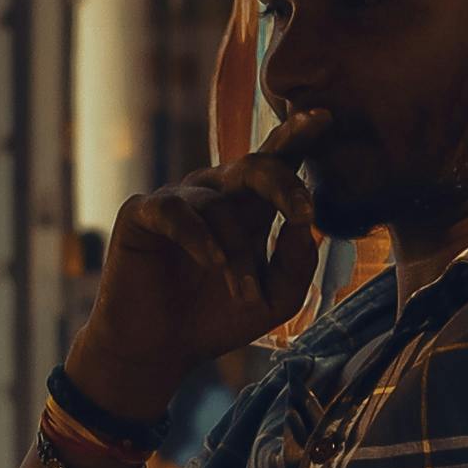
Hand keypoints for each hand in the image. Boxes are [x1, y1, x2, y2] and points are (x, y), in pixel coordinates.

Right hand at [68, 118, 328, 423]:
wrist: (159, 351)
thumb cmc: (218, 319)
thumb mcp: (275, 299)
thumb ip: (297, 263)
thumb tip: (308, 224)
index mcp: (251, 206)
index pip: (279, 161)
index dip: (299, 136)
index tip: (326, 116)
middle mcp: (217, 194)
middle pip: (256, 166)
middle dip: (284, 184)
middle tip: (304, 212)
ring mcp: (179, 200)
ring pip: (220, 206)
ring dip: (238, 253)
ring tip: (242, 293)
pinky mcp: (142, 213)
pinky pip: (177, 211)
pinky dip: (200, 237)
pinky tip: (212, 262)